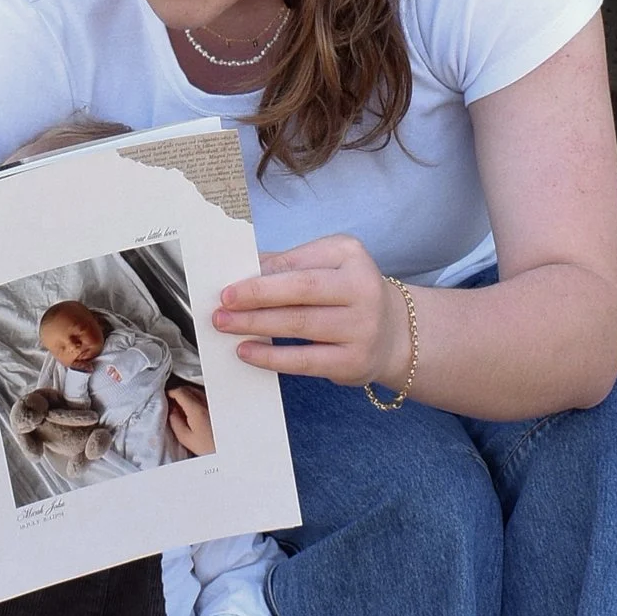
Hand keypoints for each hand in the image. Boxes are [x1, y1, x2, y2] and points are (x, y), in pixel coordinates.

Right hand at [165, 381, 214, 459]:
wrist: (226, 450)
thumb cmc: (208, 447)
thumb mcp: (185, 437)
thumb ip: (175, 421)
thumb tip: (171, 412)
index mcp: (196, 409)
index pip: (180, 392)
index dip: (170, 392)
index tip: (165, 396)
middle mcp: (206, 403)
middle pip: (188, 389)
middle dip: (177, 393)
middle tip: (170, 402)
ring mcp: (212, 404)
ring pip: (196, 391)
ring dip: (186, 395)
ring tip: (180, 407)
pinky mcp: (217, 408)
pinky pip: (203, 397)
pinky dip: (195, 399)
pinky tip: (192, 410)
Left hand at [211, 234, 401, 385]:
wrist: (394, 334)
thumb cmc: (347, 294)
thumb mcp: (326, 266)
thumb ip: (287, 264)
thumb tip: (239, 269)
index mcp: (350, 254)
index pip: (298, 262)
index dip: (261, 274)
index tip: (228, 284)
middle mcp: (362, 287)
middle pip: (301, 289)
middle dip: (256, 296)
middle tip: (222, 303)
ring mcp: (362, 326)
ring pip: (300, 324)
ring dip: (256, 324)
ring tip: (226, 325)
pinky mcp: (354, 361)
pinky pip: (305, 360)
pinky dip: (271, 357)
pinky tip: (247, 351)